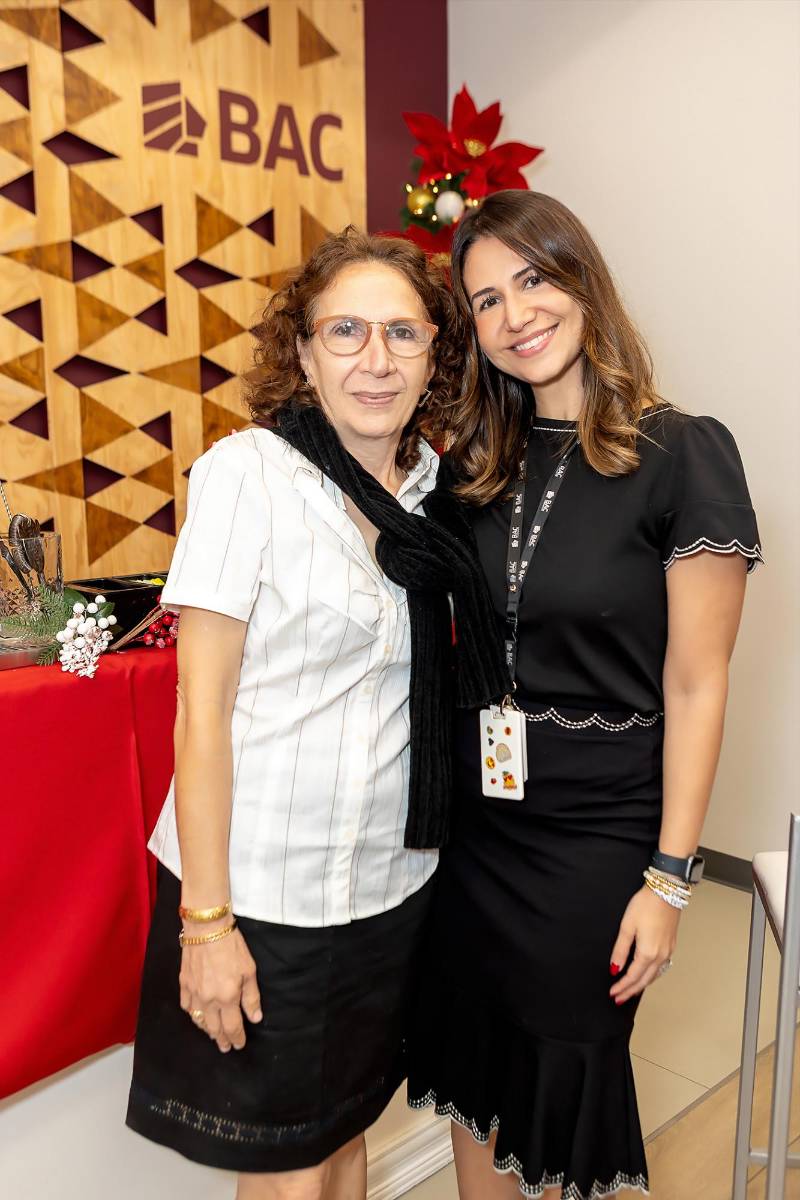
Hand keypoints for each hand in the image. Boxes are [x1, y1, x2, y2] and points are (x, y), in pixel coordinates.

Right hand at [179, 926, 262, 1052]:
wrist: (206, 928)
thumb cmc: (231, 946)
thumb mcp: (249, 970)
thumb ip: (251, 997)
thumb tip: (255, 1018)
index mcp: (226, 997)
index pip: (232, 1027)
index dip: (237, 1038)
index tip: (239, 1045)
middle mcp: (208, 1000)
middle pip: (214, 1028)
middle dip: (222, 1040)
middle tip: (226, 1047)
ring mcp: (193, 993)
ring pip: (199, 1020)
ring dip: (207, 1030)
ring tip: (214, 1035)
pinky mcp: (183, 983)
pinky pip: (187, 1007)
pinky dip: (193, 1015)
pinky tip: (198, 1015)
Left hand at [609, 885, 680, 1004]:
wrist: (666, 891)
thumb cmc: (646, 905)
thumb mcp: (627, 926)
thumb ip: (620, 950)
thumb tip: (614, 968)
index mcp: (648, 953)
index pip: (632, 977)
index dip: (622, 987)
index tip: (612, 993)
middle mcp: (661, 956)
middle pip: (644, 980)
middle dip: (630, 991)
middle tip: (619, 998)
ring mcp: (668, 951)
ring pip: (654, 976)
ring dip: (641, 985)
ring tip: (630, 990)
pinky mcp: (671, 945)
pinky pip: (661, 968)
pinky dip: (650, 976)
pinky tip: (644, 975)